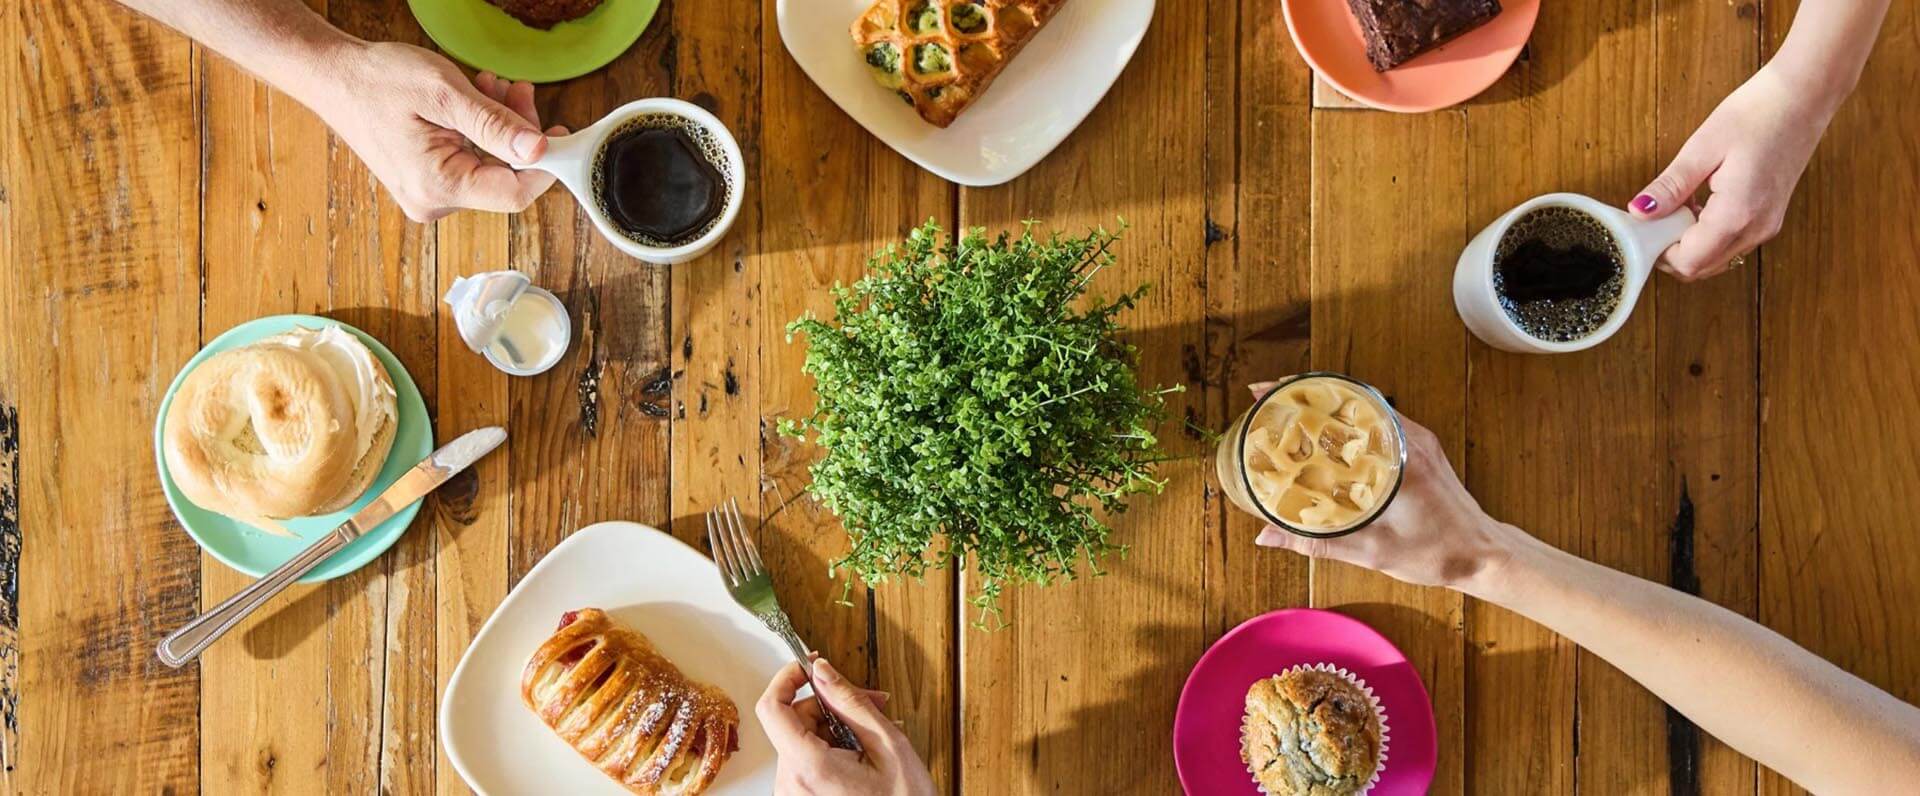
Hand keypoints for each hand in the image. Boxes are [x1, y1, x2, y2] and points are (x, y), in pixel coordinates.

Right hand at [303, 42, 563, 221]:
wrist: (331, 76)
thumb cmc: (377, 80)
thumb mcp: (444, 94)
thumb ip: (495, 125)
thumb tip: (540, 150)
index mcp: (439, 187)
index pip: (514, 194)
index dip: (545, 166)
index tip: (561, 134)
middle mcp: (434, 201)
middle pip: (504, 178)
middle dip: (520, 134)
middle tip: (519, 91)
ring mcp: (429, 194)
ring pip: (489, 166)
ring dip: (501, 126)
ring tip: (493, 86)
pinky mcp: (426, 181)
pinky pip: (470, 161)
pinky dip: (481, 131)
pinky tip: (478, 99)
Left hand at [756, 658, 934, 795]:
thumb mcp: (888, 745)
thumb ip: (851, 702)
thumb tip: (822, 671)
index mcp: (810, 768)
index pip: (771, 708)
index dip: (787, 678)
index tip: (808, 665)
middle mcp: (792, 784)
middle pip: (794, 721)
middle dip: (830, 705)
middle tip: (871, 702)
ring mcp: (795, 794)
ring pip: (802, 739)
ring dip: (837, 726)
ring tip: (876, 732)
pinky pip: (807, 759)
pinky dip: (833, 746)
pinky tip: (864, 751)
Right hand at [1247, 385, 1517, 590]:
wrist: (1485, 555)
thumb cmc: (1438, 553)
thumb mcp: (1372, 552)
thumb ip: (1317, 542)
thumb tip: (1268, 536)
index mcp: (1399, 453)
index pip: (1343, 404)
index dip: (1301, 393)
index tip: (1267, 391)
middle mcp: (1409, 436)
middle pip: (1348, 398)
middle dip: (1303, 396)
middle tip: (1266, 404)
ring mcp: (1416, 439)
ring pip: (1361, 409)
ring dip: (1323, 408)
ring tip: (1285, 417)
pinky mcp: (1419, 448)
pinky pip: (1375, 423)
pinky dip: (1343, 425)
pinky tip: (1320, 440)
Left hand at [1628, 64, 1834, 280]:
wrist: (1806, 95)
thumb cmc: (1760, 112)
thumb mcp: (1702, 148)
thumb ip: (1670, 187)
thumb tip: (1639, 212)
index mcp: (1738, 214)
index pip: (1688, 263)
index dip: (1658, 252)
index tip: (1642, 229)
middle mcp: (1757, 229)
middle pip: (1701, 268)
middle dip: (1671, 251)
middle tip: (1655, 217)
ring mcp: (1767, 226)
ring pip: (1716, 259)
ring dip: (1689, 243)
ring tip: (1679, 204)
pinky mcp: (1770, 217)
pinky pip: (1731, 242)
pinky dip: (1708, 234)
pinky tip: (1699, 203)